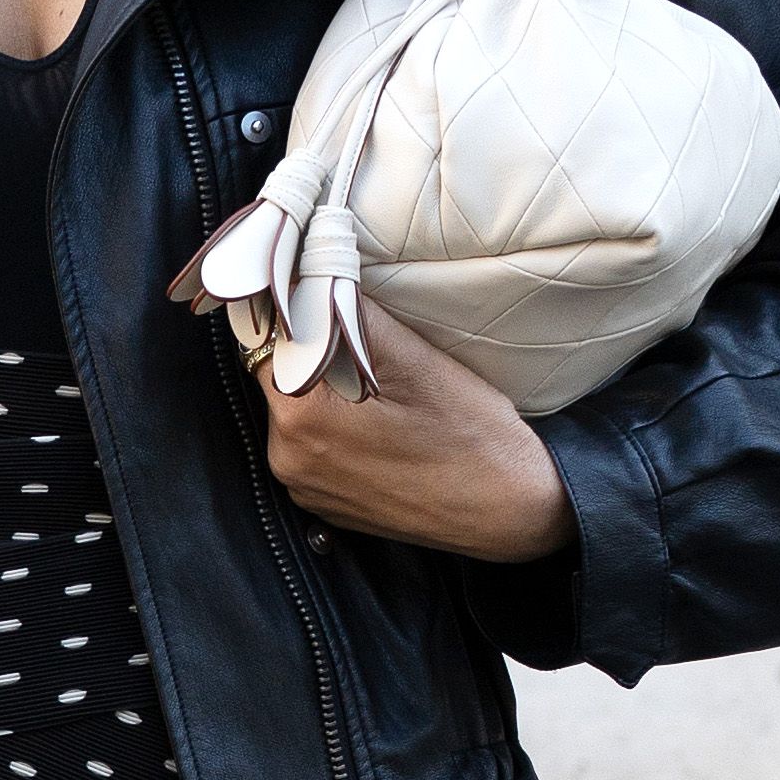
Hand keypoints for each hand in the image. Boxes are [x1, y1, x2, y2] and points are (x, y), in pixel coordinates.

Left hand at [171, 258, 578, 566]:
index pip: (268, 338)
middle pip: (278, 376)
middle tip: (364, 339)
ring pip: (295, 411)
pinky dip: (334, 428)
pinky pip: (313, 448)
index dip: (294, 309)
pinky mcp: (324, 505)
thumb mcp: (414, 358)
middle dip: (311, 349)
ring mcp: (305, 487)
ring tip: (379, 387)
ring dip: (323, 389)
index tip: (322, 292)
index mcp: (302, 417)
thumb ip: (350, 311)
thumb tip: (310, 269)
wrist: (511, 511)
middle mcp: (288, 459)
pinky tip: (381, 424)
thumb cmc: (472, 435)